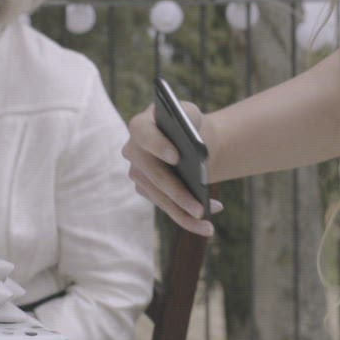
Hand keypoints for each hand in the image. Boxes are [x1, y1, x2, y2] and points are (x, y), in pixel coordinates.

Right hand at [123, 103, 222, 235]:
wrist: (186, 138)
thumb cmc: (188, 123)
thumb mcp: (190, 113)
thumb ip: (189, 120)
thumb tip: (197, 151)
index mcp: (140, 126)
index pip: (144, 135)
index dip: (158, 146)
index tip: (176, 157)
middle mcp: (132, 151)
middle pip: (154, 176)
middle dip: (178, 194)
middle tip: (199, 208)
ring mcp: (137, 173)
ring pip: (160, 198)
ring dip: (184, 214)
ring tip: (207, 225)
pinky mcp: (145, 190)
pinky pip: (165, 207)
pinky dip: (186, 218)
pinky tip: (206, 225)